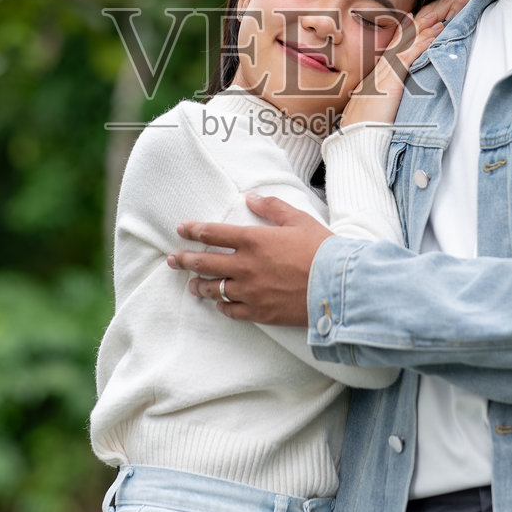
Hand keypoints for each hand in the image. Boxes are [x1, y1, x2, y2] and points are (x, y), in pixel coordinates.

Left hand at [167, 194, 332, 324]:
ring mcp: (250, 291)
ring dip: (199, 286)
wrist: (338, 286)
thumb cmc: (322, 249)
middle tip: (173, 259)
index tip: (181, 229)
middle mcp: (245, 266)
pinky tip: (219, 305)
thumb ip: (273, 208)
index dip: (194, 230)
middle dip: (185, 260)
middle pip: (205, 263)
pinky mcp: (260, 312)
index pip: (214, 233)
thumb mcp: (299, 220)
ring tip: (191, 285)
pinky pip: (232, 311)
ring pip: (214, 289)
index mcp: (254, 240)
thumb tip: (251, 199)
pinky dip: (222, 307)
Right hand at [341, 0, 474, 127]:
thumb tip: (384, 109)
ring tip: (437, 18)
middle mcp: (376, 74)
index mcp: (371, 81)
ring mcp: (382, 77)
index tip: (411, 22)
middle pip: (397, 44)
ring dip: (422, 31)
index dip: (401, 36)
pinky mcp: (390, 84)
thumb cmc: (361, 137)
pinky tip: (434, 35)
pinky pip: (408, 58)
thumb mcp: (369, 117)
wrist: (354, 144)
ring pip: (404, 47)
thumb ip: (378, 108)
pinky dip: (421, 44)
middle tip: (429, 12)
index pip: (389, 53)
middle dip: (414, 27)